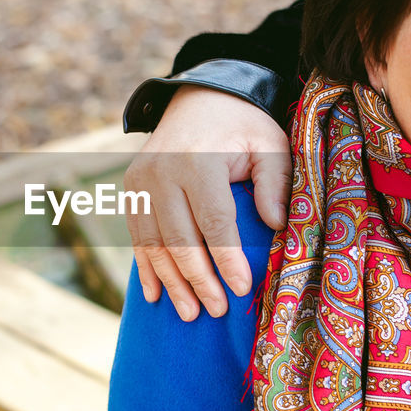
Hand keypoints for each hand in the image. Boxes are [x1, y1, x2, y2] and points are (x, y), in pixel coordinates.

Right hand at [123, 87, 290, 320]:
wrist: (199, 97)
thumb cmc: (243, 126)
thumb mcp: (269, 144)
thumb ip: (275, 183)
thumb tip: (278, 226)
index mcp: (199, 161)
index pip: (213, 221)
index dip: (226, 259)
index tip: (241, 289)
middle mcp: (163, 171)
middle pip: (180, 239)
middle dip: (199, 280)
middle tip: (216, 311)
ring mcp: (141, 180)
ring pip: (153, 243)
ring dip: (171, 282)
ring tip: (189, 313)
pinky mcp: (131, 188)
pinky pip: (136, 235)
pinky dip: (145, 267)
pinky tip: (155, 295)